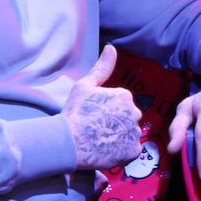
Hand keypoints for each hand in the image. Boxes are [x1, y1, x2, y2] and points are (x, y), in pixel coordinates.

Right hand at [61, 44, 141, 170]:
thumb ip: (102, 67)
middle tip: (99, 131)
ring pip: (130, 135)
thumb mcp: (85, 85)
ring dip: (120, 139)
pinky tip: (108, 152)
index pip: (123, 105)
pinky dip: (123, 153)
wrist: (66, 142)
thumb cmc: (74, 113)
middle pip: (129, 119)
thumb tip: (111, 47)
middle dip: (118, 125)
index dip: (109, 113)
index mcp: (125, 96)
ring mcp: (133, 132)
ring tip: (102, 142)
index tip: (95, 118)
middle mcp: (134, 112)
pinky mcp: (131, 151)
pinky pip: (132, 151)